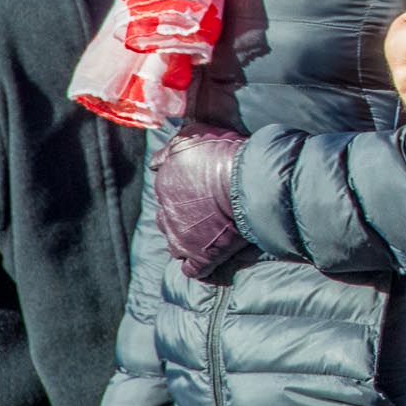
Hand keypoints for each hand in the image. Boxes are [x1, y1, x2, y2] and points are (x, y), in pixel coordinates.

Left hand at [153, 123, 247, 278]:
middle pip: (168, 217)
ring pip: (176, 243)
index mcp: (164, 182)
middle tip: (210, 209)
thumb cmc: (228, 155)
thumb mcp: (194, 137)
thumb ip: (171, 148)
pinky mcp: (199, 257)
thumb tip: (155, 161)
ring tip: (213, 232)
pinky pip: (192, 268)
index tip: (201, 188)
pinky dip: (200, 264)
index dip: (184, 189)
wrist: (250, 180)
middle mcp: (166, 211)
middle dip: (184, 215)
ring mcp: (180, 237)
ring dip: (190, 239)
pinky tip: (213, 257)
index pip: (165, 188)